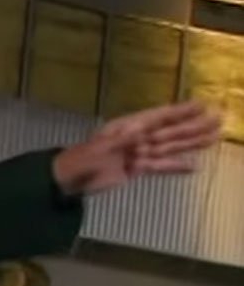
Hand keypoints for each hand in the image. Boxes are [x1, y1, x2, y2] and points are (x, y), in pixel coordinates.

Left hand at [52, 100, 222, 196]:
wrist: (67, 180)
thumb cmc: (79, 161)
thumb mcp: (97, 150)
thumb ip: (120, 142)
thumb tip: (139, 133)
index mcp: (126, 128)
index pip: (157, 117)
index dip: (179, 111)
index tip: (200, 105)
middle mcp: (134, 138)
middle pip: (169, 131)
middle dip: (192, 126)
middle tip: (218, 119)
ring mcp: (136, 154)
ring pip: (168, 147)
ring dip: (191, 144)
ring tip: (213, 138)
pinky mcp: (134, 170)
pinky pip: (159, 167)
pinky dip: (175, 167)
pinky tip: (193, 166)